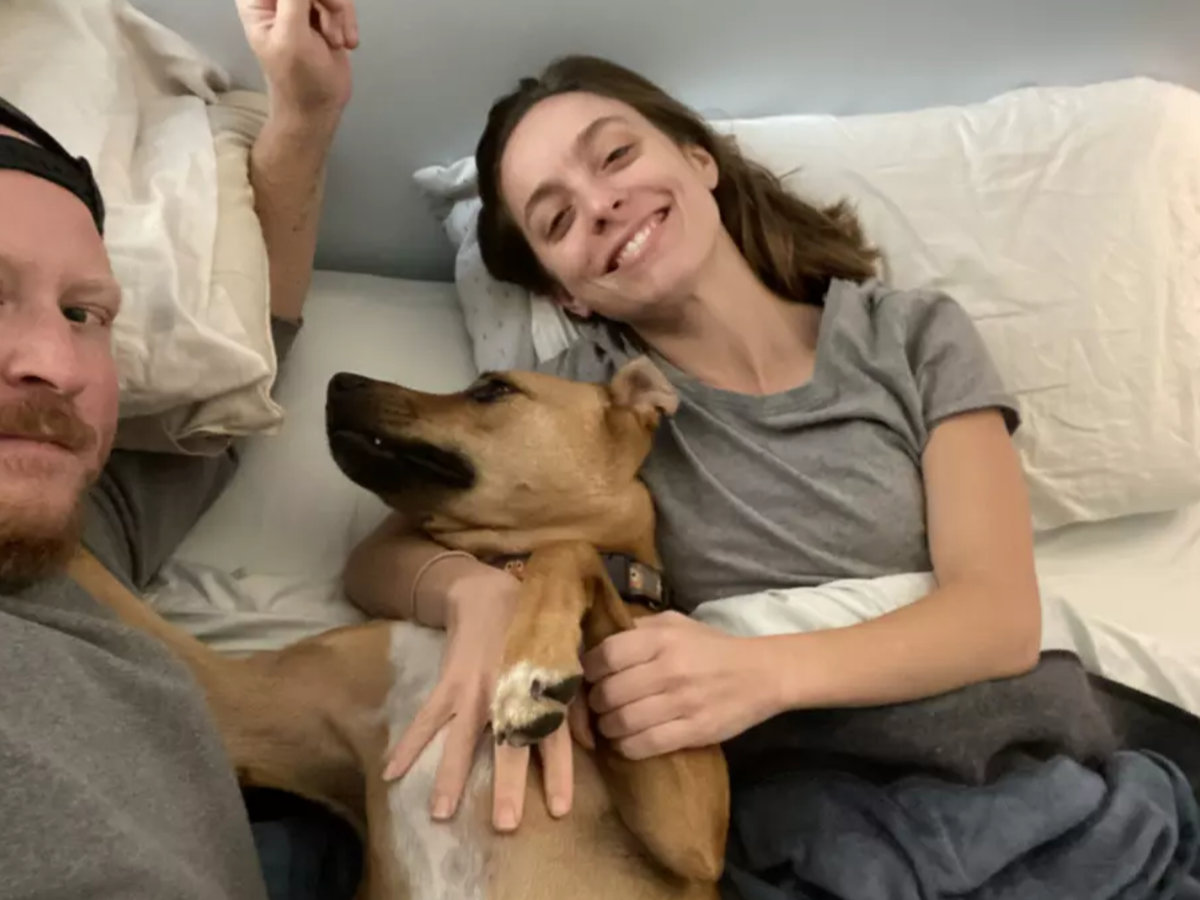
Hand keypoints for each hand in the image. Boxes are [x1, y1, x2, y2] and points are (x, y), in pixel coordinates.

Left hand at [235, 0, 357, 117]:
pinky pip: (340, 1)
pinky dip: (347, 21)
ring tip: (338, 41)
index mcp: (257, 0)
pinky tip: (346, 43)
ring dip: (340, 13)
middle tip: (332, 28)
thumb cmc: (298, 78)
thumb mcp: (292, 35)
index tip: (314, 6)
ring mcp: (301, 5)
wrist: (319, 109)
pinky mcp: (323, 14)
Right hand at [382, 564, 580, 831]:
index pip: (555, 740)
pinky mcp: (448, 684)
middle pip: (509, 746)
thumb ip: (576, 703)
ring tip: (440, 814)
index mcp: (542, 692)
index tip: (559, 811)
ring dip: (450, 777)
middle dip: (506, 786)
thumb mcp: (564, 662)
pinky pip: (425, 720)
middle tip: (504, 824)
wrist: (490, 595)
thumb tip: (591, 744)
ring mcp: (475, 691)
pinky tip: (390, 773)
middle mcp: (509, 695)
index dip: (559, 774)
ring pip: (462, 740)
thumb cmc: (534, 631)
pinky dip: (407, 746)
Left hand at [582, 612, 780, 759]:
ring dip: (607, 728)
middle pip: (608, 693)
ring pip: (622, 722)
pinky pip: (644, 745)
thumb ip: (638, 629)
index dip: (589, 670)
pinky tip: (626, 741)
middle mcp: (669, 668)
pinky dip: (626, 747)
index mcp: (662, 638)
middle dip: (595, 703)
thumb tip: (595, 642)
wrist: (763, 673)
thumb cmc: (712, 647)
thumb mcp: (676, 624)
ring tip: (610, 724)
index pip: (605, 656)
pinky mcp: (695, 731)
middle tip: (599, 705)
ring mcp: (683, 702)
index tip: (590, 677)